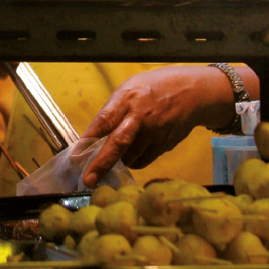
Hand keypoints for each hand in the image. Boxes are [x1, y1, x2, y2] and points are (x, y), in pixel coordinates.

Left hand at [79, 66, 236, 187]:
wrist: (192, 92)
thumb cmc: (153, 88)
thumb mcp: (129, 88)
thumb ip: (113, 110)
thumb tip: (94, 137)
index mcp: (127, 98)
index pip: (105, 119)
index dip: (89, 138)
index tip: (76, 153)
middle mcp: (140, 116)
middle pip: (118, 143)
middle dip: (101, 163)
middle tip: (88, 180)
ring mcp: (155, 132)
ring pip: (130, 157)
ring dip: (118, 161)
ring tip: (115, 154)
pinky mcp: (164, 145)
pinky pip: (144, 160)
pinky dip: (134, 161)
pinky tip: (134, 151)